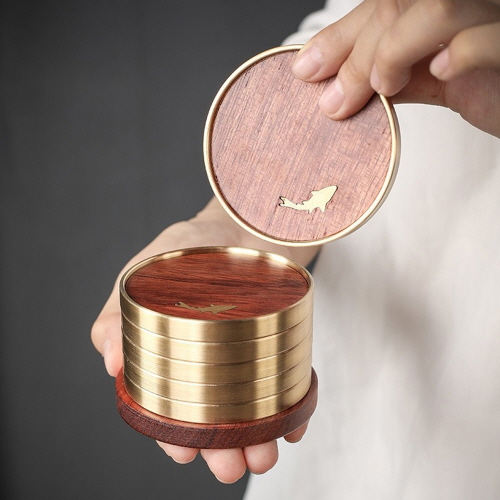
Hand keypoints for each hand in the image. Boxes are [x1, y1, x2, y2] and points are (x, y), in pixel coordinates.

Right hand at [91, 197, 316, 482]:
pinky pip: (288, 386)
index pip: (168, 407)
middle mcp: (211, 364)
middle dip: (222, 449)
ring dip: (258, 439)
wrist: (239, 223)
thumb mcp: (142, 275)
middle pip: (214, 418)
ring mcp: (248, 357)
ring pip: (252, 411)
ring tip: (264, 455)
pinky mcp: (281, 347)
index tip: (184, 450)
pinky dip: (291, 409)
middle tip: (233, 467)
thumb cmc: (187, 250)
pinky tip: (293, 423)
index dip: (173, 434)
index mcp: (173, 356)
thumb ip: (117, 315)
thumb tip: (113, 362)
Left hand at [292, 0, 499, 136]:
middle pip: (398, 5)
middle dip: (355, 55)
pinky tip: (441, 71)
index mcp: (449, 3)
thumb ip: (397, 70)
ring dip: (394, 51)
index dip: (341, 35)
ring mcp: (498, 15)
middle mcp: (473, 1)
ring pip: (437, 8)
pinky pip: (485, 37)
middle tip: (333, 101)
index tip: (307, 69)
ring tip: (383, 87)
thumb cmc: (495, 86)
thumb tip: (340, 83)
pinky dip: (459, 52)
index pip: (386, 5)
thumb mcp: (436, 77)